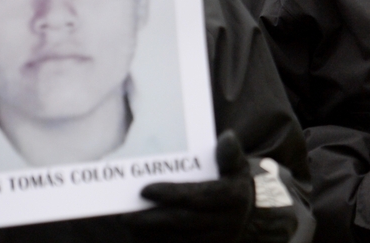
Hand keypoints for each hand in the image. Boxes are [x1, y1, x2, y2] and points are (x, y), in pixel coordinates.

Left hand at [122, 129, 257, 242]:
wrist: (244, 212)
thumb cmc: (232, 181)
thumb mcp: (236, 164)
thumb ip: (228, 153)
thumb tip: (226, 136)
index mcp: (233, 197)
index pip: (198, 196)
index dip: (171, 194)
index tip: (145, 190)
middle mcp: (227, 222)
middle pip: (184, 221)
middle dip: (153, 219)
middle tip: (125, 215)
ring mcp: (216, 239)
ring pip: (179, 238)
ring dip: (151, 233)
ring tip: (128, 223)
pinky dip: (157, 241)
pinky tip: (140, 233)